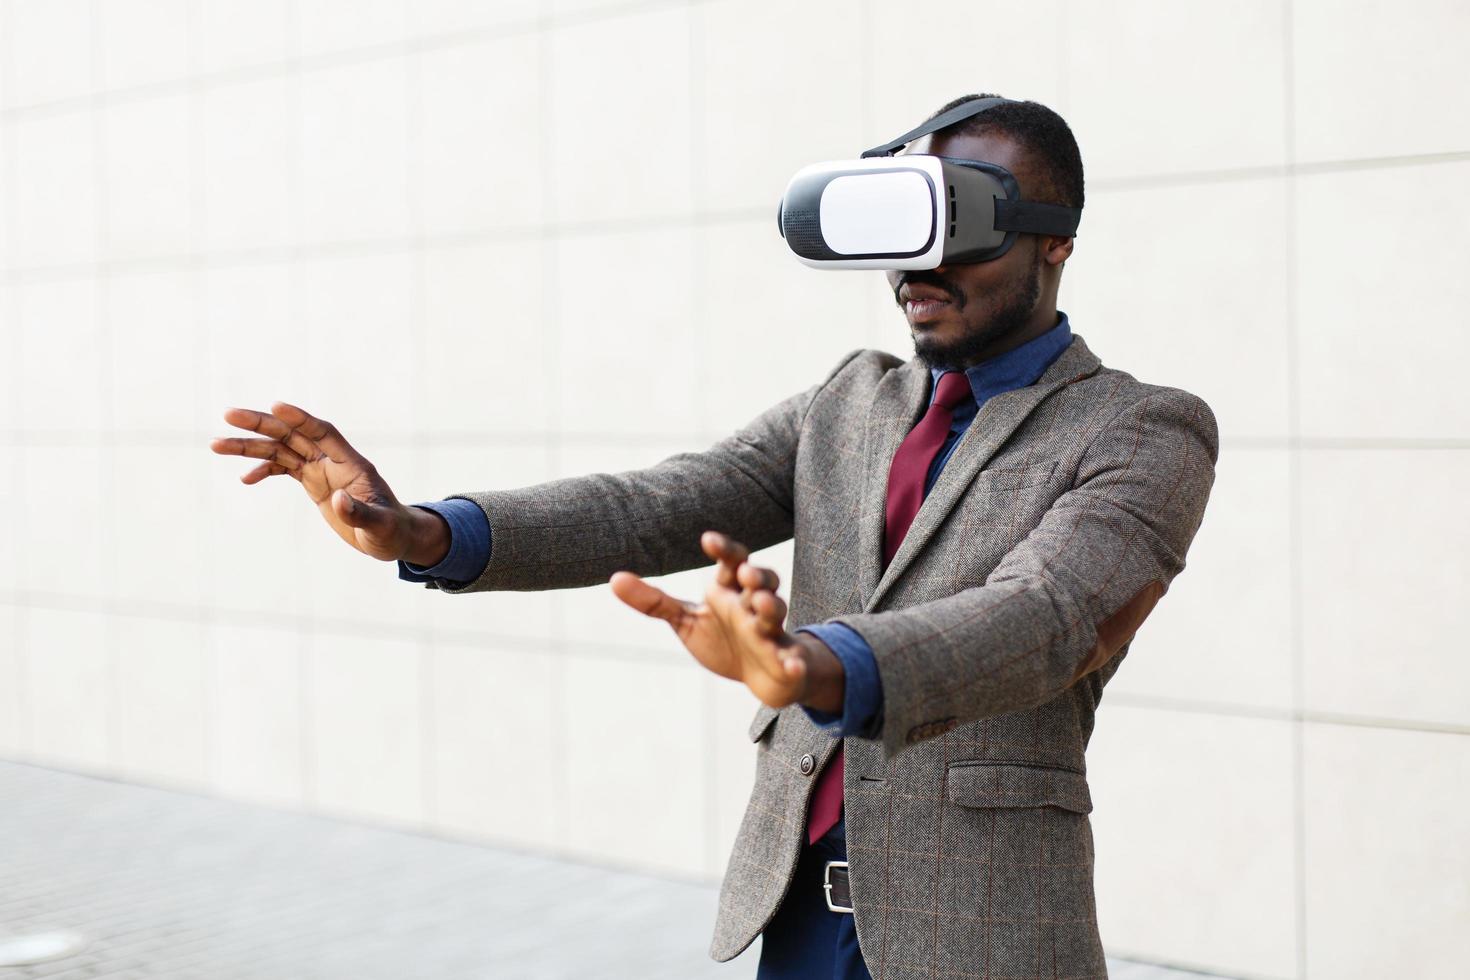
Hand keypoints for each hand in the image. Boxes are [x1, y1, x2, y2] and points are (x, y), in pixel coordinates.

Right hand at [209, 402, 446, 564]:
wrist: (391, 537)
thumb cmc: (390, 530)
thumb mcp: (379, 526)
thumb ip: (360, 513)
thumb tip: (338, 500)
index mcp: (351, 464)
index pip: (323, 432)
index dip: (301, 419)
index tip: (275, 406)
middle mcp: (332, 461)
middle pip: (293, 434)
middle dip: (261, 424)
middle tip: (228, 415)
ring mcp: (321, 470)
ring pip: (281, 449)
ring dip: (251, 446)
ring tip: (216, 444)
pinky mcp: (313, 482)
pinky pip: (283, 469)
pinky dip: (263, 470)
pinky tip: (244, 479)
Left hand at [609, 531, 842, 709]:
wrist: (762, 676)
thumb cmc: (724, 639)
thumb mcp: (687, 621)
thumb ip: (654, 602)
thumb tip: (613, 579)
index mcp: (731, 592)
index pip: (732, 562)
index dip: (724, 549)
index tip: (708, 540)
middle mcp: (753, 606)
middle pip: (762, 581)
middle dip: (756, 575)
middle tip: (744, 573)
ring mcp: (772, 633)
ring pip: (776, 614)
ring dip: (771, 607)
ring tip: (763, 604)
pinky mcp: (786, 661)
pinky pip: (791, 659)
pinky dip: (792, 661)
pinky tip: (789, 664)